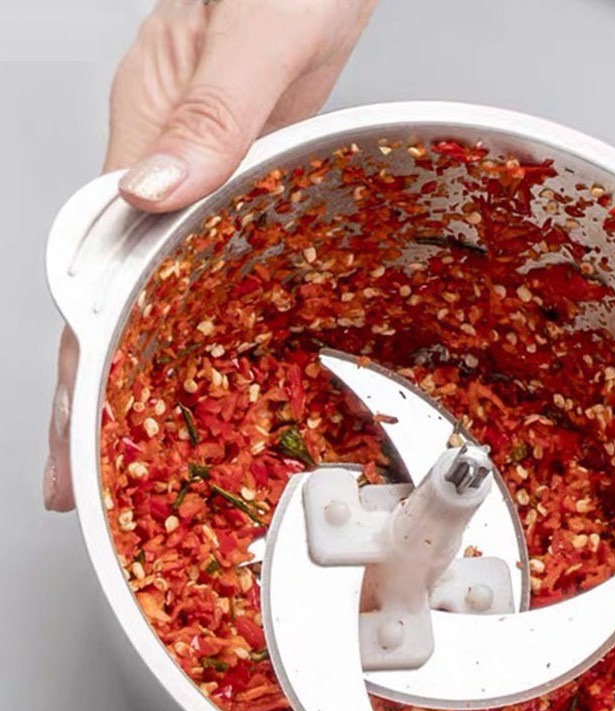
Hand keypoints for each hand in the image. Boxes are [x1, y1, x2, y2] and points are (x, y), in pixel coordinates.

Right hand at [44, 0, 375, 511]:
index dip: (81, 363)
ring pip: (157, 284)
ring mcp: (201, 175)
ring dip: (142, 365)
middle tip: (88, 474)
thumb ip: (210, 110)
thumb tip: (152, 189)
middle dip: (98, 390)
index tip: (71, 436)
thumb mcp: (256, 28)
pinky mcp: (241, 177)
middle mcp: (162, 163)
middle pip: (113, 293)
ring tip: (135, 440)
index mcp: (146, 134)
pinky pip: (208, 260)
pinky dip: (196, 318)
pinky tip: (202, 358)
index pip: (97, 270)